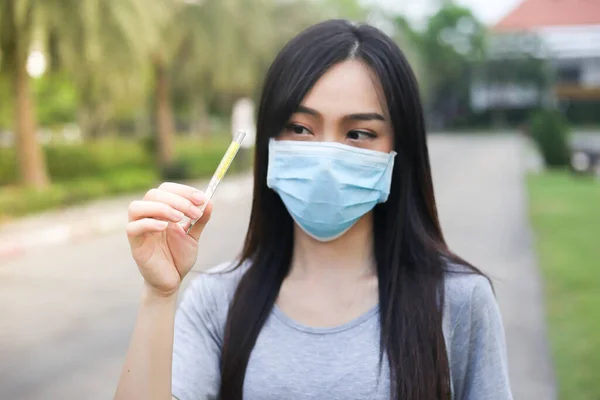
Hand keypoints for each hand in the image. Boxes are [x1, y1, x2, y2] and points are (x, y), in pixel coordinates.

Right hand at [126, 182, 212, 296]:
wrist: (172, 281)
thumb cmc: (179, 258)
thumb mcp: (193, 236)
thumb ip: (200, 220)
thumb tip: (210, 201)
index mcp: (162, 211)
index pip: (166, 189)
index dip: (184, 191)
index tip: (202, 199)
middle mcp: (148, 216)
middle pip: (153, 194)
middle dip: (177, 199)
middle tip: (195, 212)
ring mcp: (139, 229)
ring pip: (137, 207)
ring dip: (161, 208)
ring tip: (180, 219)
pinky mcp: (135, 244)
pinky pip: (133, 228)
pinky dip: (148, 223)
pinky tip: (164, 227)